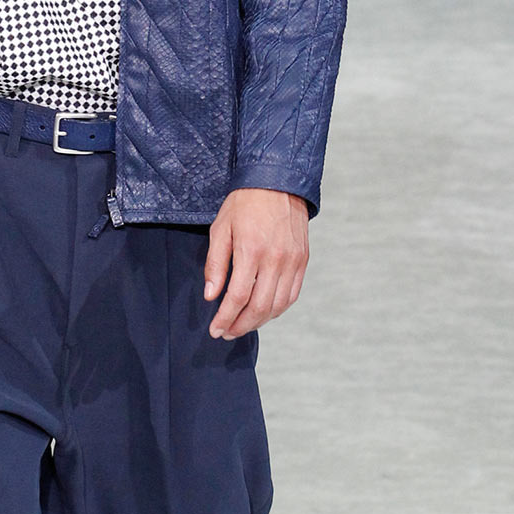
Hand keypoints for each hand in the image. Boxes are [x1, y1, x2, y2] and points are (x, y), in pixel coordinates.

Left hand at [204, 188, 309, 338]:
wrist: (278, 181)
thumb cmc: (244, 203)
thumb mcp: (221, 229)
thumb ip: (216, 264)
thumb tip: (211, 295)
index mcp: (251, 250)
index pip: (237, 297)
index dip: (225, 319)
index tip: (215, 330)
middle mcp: (275, 259)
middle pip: (259, 308)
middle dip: (240, 326)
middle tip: (226, 333)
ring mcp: (292, 261)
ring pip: (278, 306)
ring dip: (259, 322)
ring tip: (242, 325)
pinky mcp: (302, 260)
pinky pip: (292, 295)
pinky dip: (277, 309)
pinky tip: (263, 312)